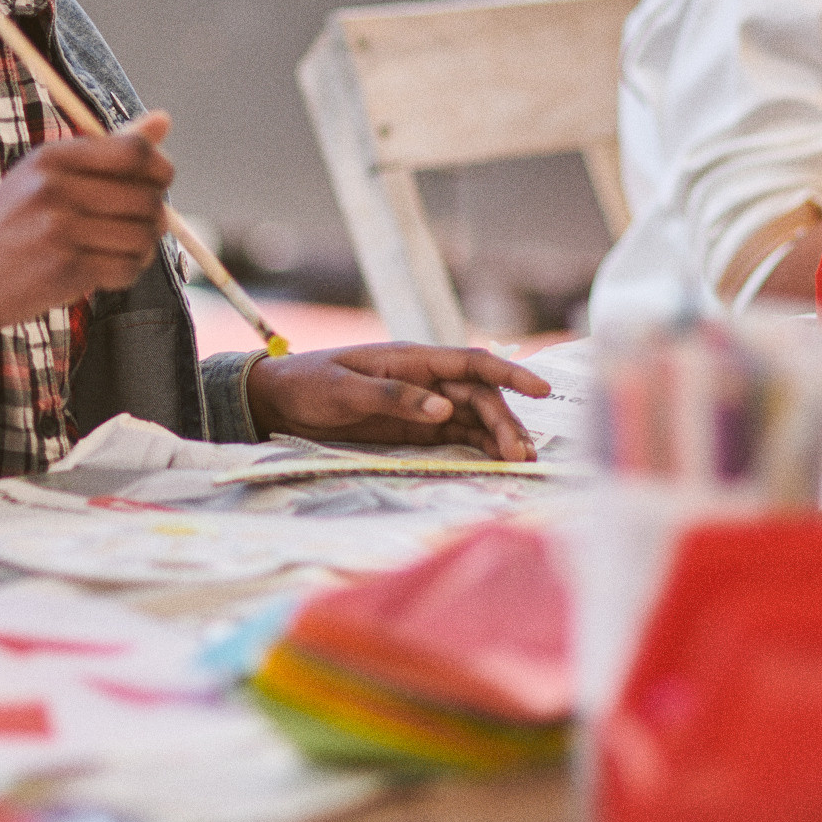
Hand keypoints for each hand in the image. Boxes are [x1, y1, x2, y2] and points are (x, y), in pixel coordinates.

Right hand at [0, 112, 174, 359]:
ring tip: (120, 249)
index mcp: (52, 157)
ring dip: (142, 248)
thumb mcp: (45, 174)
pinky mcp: (64, 270)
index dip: (160, 168)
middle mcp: (56, 189)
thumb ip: (108, 149)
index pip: (134, 152)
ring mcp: (59, 230)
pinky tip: (106, 270)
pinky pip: (126, 268)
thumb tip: (165, 121)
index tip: (157, 183)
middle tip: (140, 225)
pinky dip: (126, 272)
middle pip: (147, 197)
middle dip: (155, 216)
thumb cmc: (9, 223)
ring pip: (142, 237)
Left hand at [247, 342, 549, 458]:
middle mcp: (425, 379)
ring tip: (518, 462)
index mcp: (412, 359)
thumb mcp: (343, 390)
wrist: (278, 400)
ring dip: (497, 436)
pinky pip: (455, 435)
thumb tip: (443, 409)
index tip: (542, 390)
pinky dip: (478, 446)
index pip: (471, 363)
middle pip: (479, 396)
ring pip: (473, 417)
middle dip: (505, 421)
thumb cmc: (308, 385)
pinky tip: (494, 463)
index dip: (510, 374)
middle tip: (521, 454)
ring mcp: (422, 404)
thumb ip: (393, 398)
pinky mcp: (414, 428)